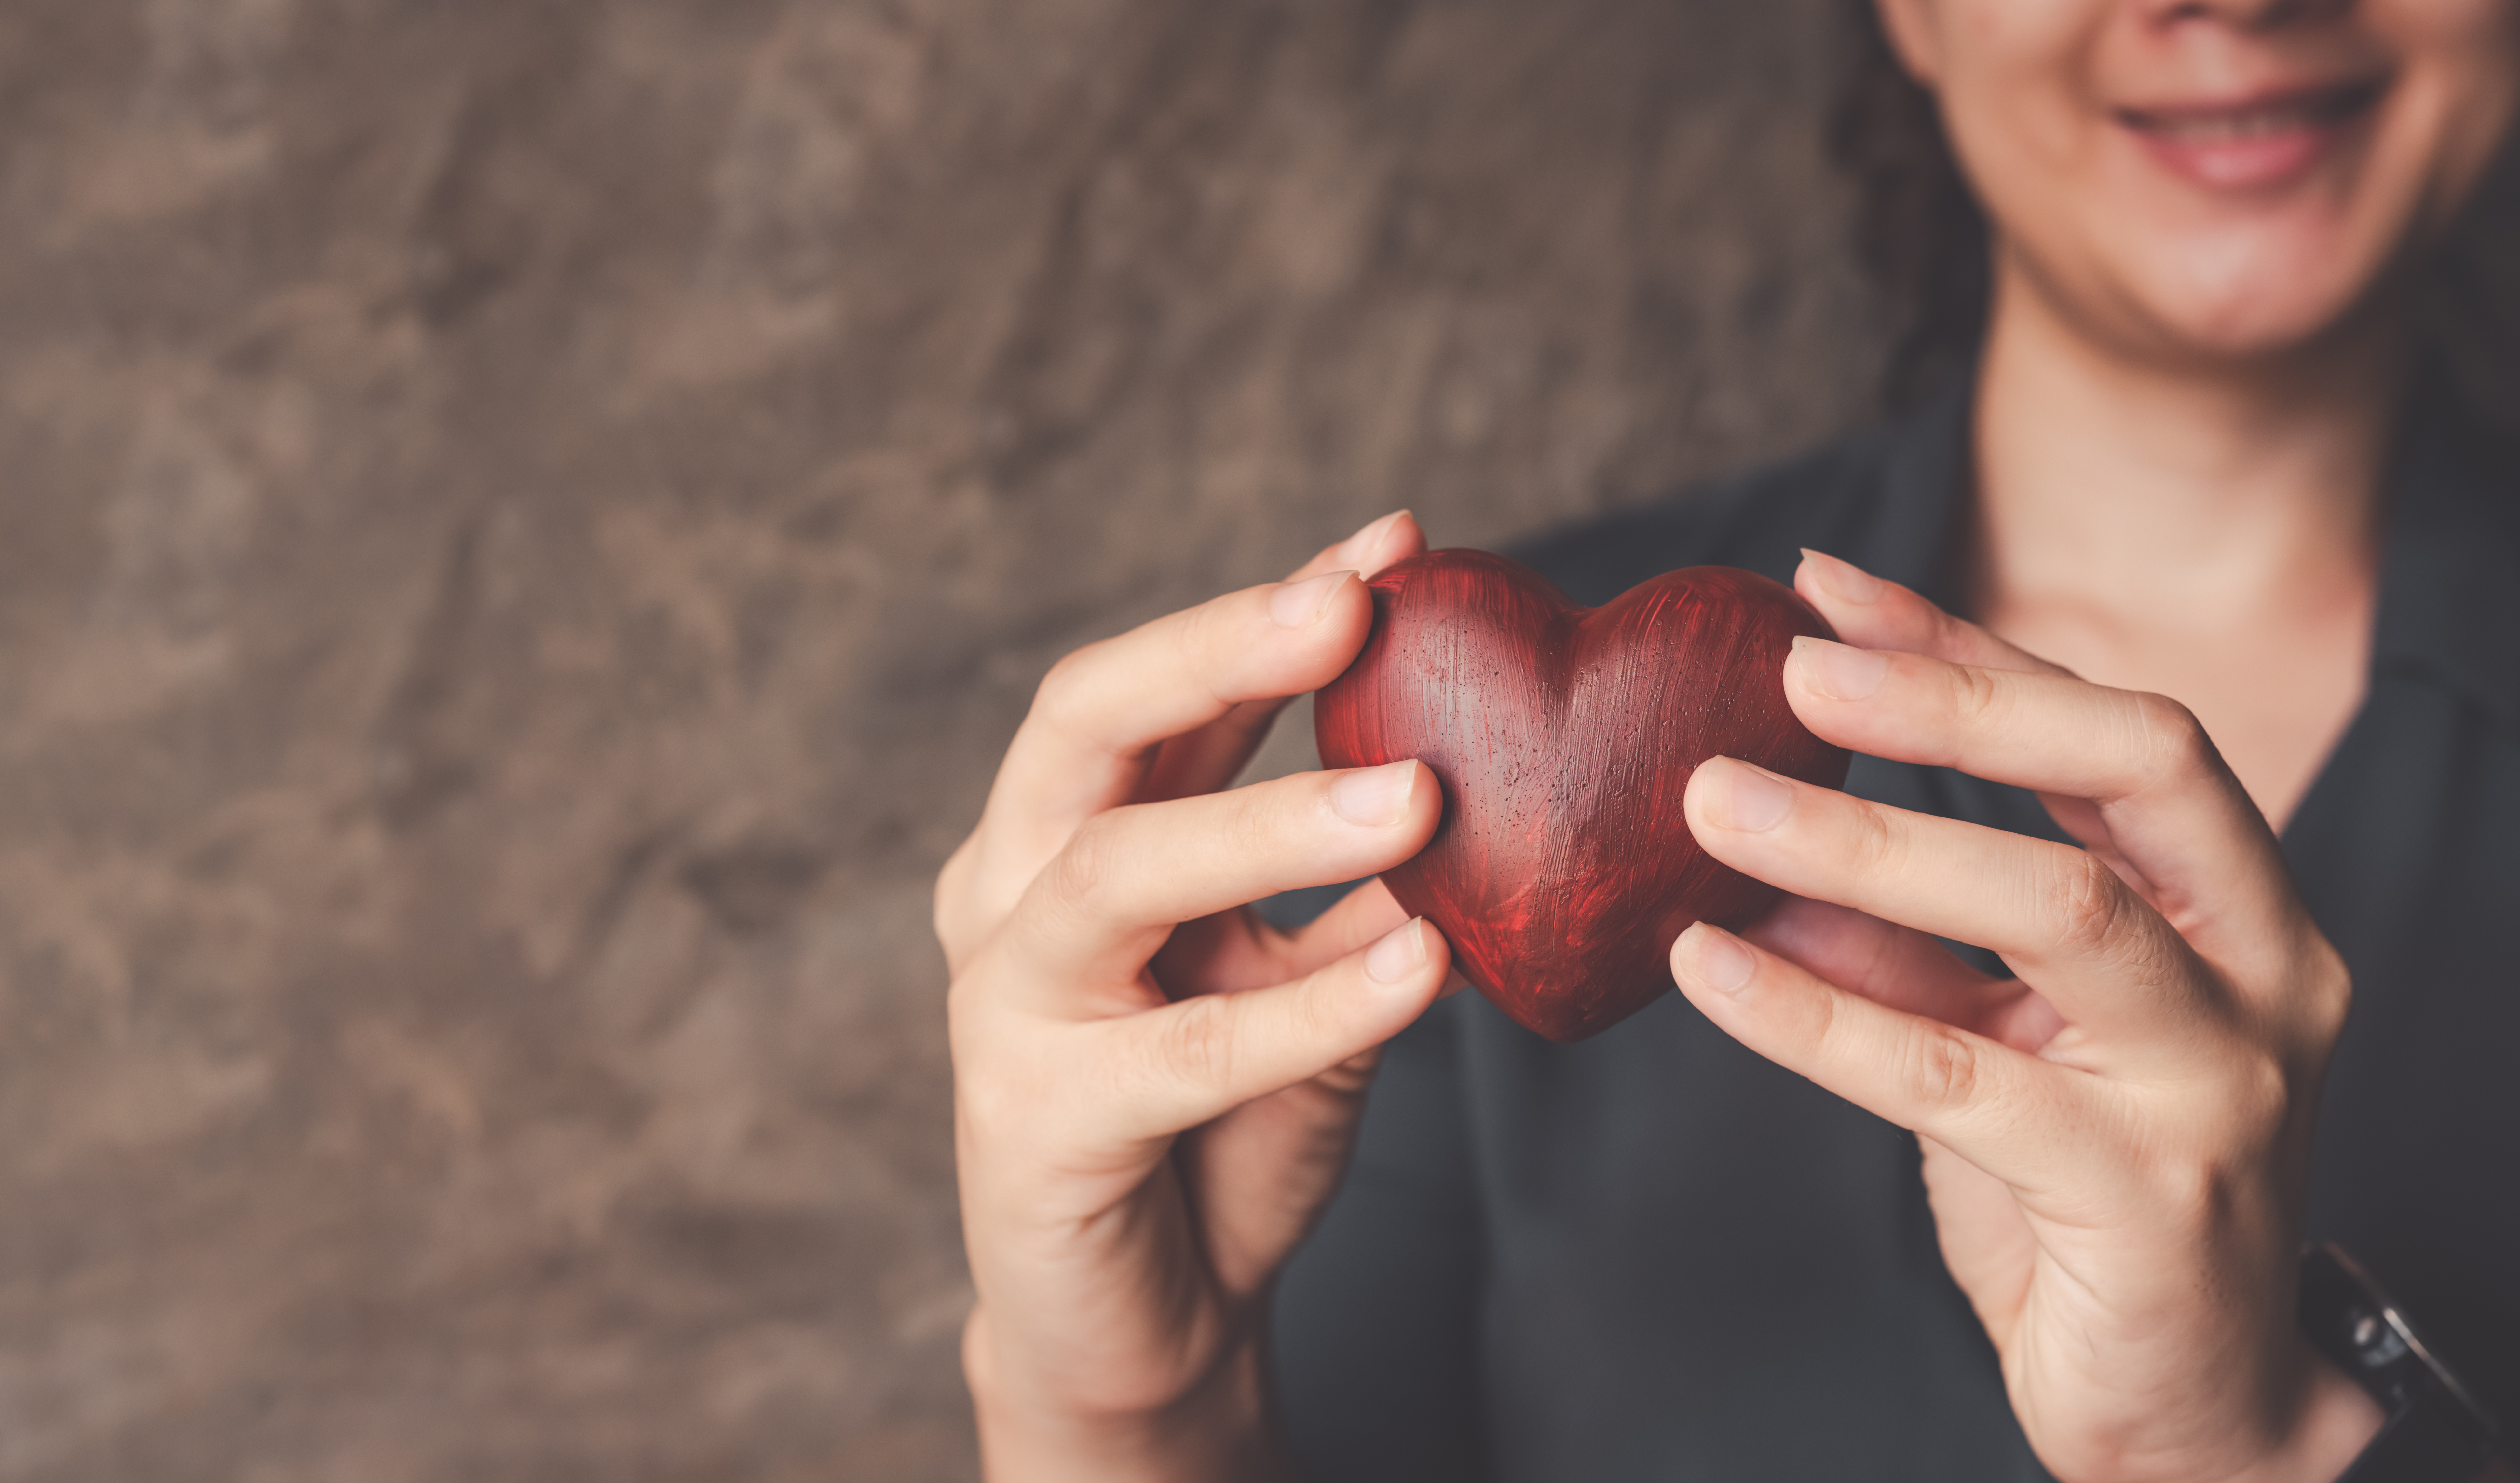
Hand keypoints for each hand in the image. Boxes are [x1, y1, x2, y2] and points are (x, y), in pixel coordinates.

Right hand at [936, 512, 1455, 1480]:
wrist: (1149, 1326)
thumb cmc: (1223, 1140)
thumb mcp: (1304, 993)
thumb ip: (1357, 892)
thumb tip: (1476, 768)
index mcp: (1067, 840)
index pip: (1155, 693)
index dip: (1264, 612)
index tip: (1392, 544)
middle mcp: (1009, 895)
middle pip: (1084, 725)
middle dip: (1216, 649)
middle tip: (1351, 602)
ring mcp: (1003, 1006)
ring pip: (1115, 871)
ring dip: (1268, 820)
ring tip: (1415, 793)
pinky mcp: (1032, 1123)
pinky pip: (1183, 1051)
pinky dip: (1310, 1006)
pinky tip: (1420, 968)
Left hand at [1668, 550, 2386, 1482]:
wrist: (2188, 1396)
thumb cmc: (2091, 1192)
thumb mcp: (2001, 1035)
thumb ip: (1903, 940)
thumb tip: (1759, 845)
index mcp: (2238, 911)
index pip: (2114, 734)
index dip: (1970, 655)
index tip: (1828, 592)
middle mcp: (2261, 974)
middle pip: (2132, 774)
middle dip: (1958, 708)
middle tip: (1792, 668)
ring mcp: (2219, 1084)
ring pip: (2054, 910)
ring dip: (1866, 846)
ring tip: (1710, 802)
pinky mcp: (2145, 1197)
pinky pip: (1955, 1076)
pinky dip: (1816, 1013)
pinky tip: (1708, 965)